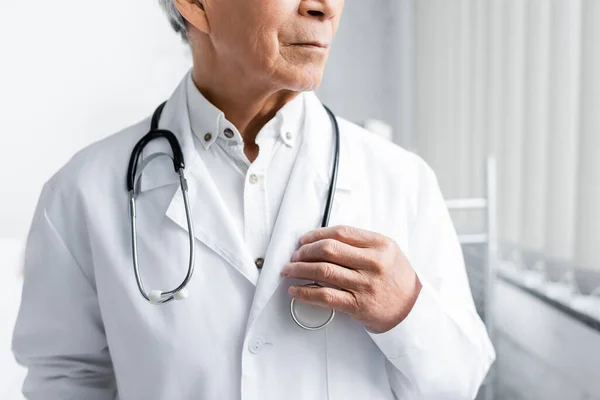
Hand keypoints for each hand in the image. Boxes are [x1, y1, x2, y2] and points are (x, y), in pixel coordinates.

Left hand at [281, 225, 421, 333]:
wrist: (412, 310)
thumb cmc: (396, 278)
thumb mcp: (387, 252)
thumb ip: (361, 242)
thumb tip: (324, 239)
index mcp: (380, 245)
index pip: (341, 233)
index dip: (317, 234)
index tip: (304, 240)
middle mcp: (373, 263)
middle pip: (329, 250)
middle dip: (305, 251)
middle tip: (294, 255)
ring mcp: (365, 285)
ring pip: (323, 271)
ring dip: (299, 269)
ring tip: (289, 270)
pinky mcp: (357, 306)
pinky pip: (325, 296)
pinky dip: (305, 292)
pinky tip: (295, 290)